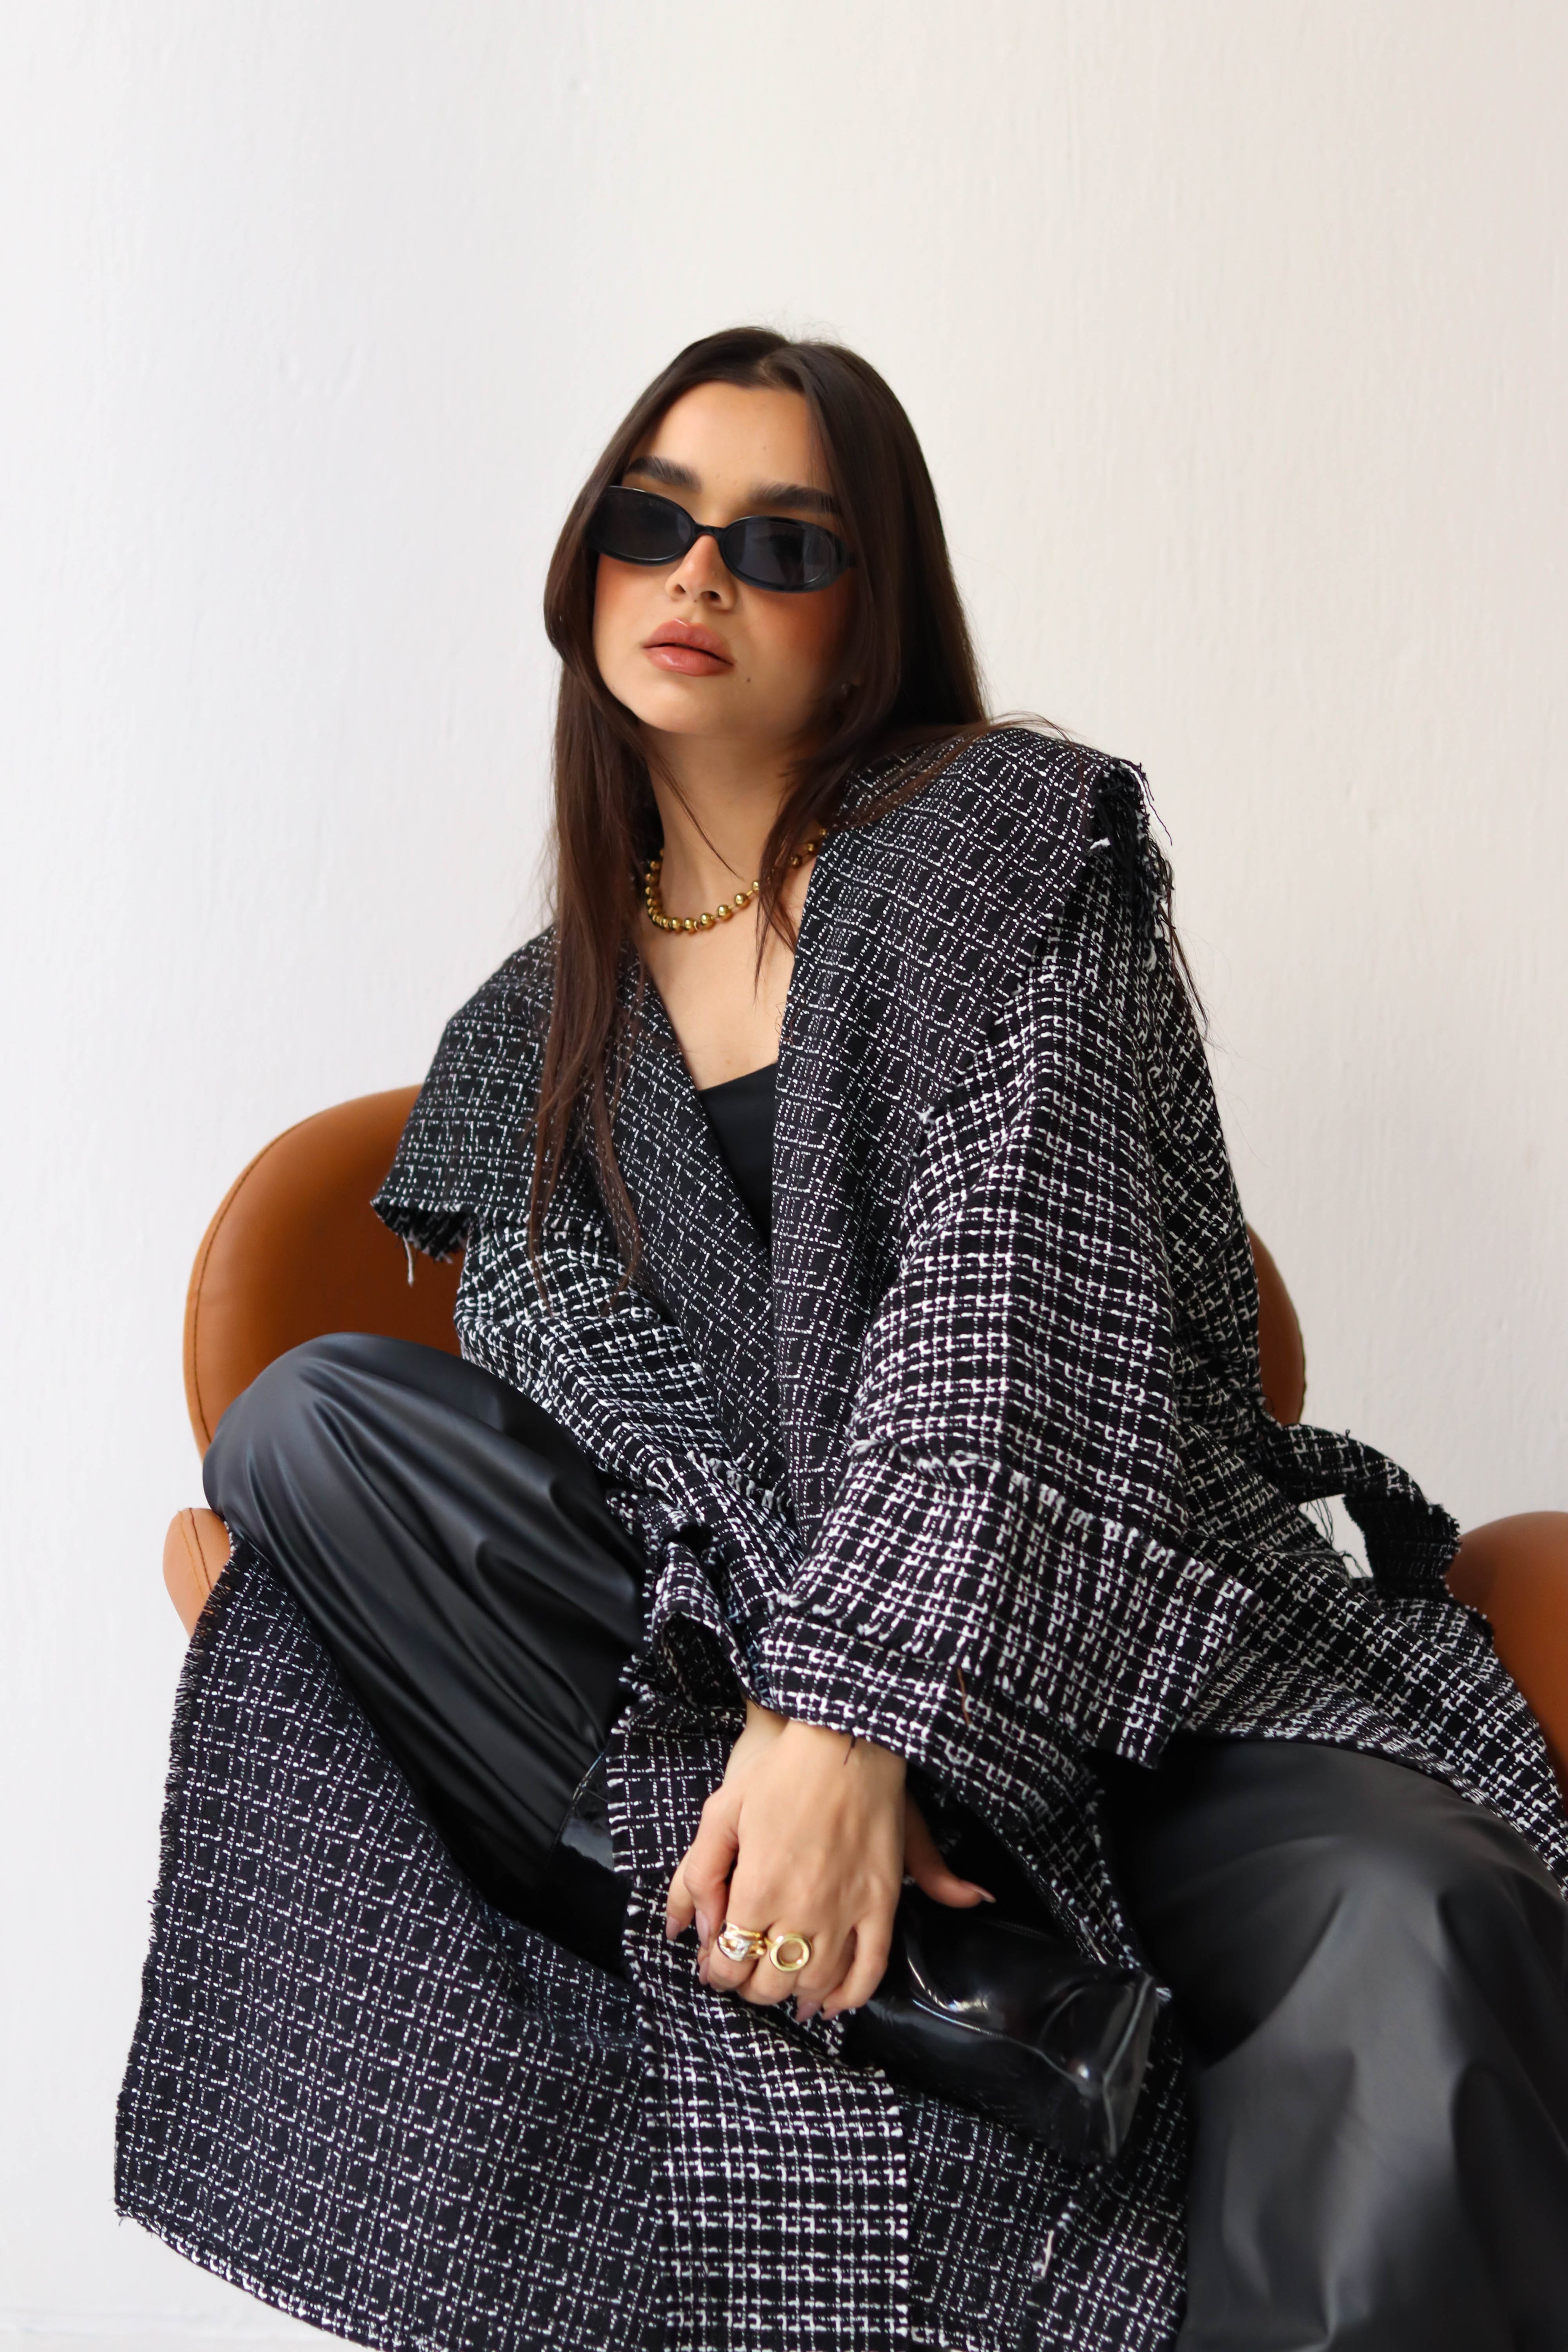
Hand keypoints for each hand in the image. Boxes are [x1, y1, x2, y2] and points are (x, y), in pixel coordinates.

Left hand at [664, 1702, 993, 2019]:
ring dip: (793, 1993)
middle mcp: (800, 1911)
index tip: (715, 1964)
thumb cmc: (777, 1773)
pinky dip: (849, 1995)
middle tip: (745, 1969)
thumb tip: (691, 1931)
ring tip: (781, 1980)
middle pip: (769, 1984)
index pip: (729, 1964)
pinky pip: (869, 1970)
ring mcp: (846, 1911)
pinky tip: (830, 2001)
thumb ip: (697, 1877)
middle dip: (749, 1986)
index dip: (716, 1972)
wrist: (845, 1741)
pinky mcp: (881, 1903)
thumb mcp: (719, 1814)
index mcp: (757, 1890)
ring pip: (815, 1984)